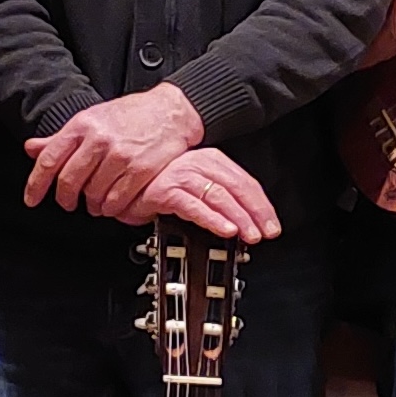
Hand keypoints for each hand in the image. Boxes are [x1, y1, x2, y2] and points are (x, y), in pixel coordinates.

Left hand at [22, 86, 203, 220]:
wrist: (170, 111)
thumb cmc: (131, 115)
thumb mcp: (91, 118)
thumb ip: (60, 138)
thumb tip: (32, 148)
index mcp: (82, 125)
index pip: (49, 160)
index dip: (35, 184)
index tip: (31, 199)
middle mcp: (99, 140)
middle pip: (69, 181)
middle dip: (66, 199)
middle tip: (70, 203)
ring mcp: (120, 155)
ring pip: (93, 195)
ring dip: (92, 205)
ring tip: (97, 201)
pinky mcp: (141, 170)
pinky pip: (117, 200)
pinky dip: (113, 208)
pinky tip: (114, 202)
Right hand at [128, 148, 280, 242]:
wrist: (124, 182)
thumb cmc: (158, 185)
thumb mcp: (196, 185)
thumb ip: (218, 197)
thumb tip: (244, 220)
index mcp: (210, 161)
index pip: (244, 181)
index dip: (261, 205)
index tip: (271, 224)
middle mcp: (198, 165)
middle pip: (236, 187)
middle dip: (254, 213)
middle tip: (266, 233)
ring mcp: (182, 176)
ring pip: (218, 196)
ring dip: (238, 217)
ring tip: (249, 235)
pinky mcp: (166, 190)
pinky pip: (194, 205)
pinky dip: (212, 218)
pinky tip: (224, 229)